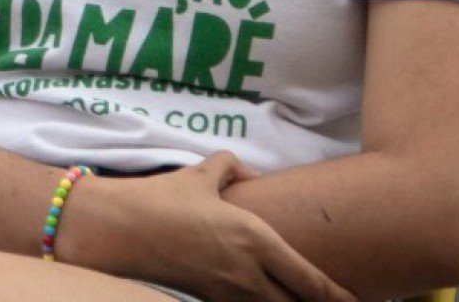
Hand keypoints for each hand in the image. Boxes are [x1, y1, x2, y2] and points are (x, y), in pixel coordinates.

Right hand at [60, 153, 358, 301]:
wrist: (117, 229)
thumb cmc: (161, 200)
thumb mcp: (200, 175)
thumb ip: (231, 169)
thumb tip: (247, 173)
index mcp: (256, 242)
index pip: (313, 281)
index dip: (341, 297)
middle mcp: (249, 275)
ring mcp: (228, 293)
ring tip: (305, 297)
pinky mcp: (207, 299)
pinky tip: (266, 296)